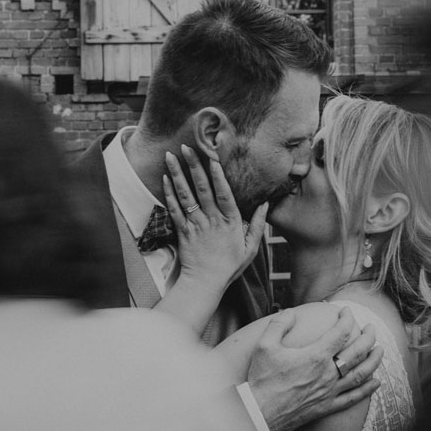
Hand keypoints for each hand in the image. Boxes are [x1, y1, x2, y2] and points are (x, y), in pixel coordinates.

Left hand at [163, 146, 267, 296]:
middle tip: (187, 147)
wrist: (205, 283)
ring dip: (177, 174)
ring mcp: (195, 225)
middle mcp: (211, 220)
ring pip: (185, 195)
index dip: (217, 176)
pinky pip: (174, 209)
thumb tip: (265, 204)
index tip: (213, 159)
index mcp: (230, 222)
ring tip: (171, 156)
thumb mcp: (251, 247)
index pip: (224, 194)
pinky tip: (165, 178)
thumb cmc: (229, 266)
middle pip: (201, 189)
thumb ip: (259, 225)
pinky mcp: (182, 231)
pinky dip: (168, 193)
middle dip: (193, 166)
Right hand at [246, 306, 383, 430]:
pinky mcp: (327, 407)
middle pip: (358, 351)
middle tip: (371, 327)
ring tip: (381, 350)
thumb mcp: (264, 345)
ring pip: (361, 374)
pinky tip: (376, 382)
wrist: (259, 413)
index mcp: (315, 356)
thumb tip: (291, 311)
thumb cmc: (261, 379)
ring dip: (374, 360)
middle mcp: (328, 373)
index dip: (347, 318)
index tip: (346, 311)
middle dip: (368, 336)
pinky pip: (353, 398)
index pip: (341, 332)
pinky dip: (367, 389)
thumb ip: (279, 324)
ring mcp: (330, 392)